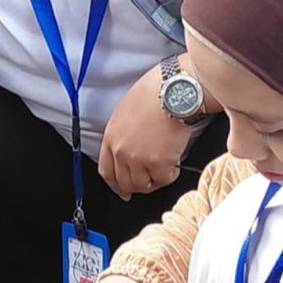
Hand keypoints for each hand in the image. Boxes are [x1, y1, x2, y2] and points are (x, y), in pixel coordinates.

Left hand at [99, 66, 192, 199]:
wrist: (174, 90)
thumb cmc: (155, 92)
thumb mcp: (126, 111)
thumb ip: (124, 133)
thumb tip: (132, 147)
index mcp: (111, 136)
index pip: (107, 171)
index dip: (116, 185)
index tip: (123, 192)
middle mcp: (121, 150)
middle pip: (125, 182)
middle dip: (139, 186)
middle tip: (151, 180)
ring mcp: (138, 158)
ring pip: (144, 185)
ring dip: (156, 179)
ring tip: (166, 166)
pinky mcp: (158, 162)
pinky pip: (164, 179)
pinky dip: (171, 174)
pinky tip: (175, 161)